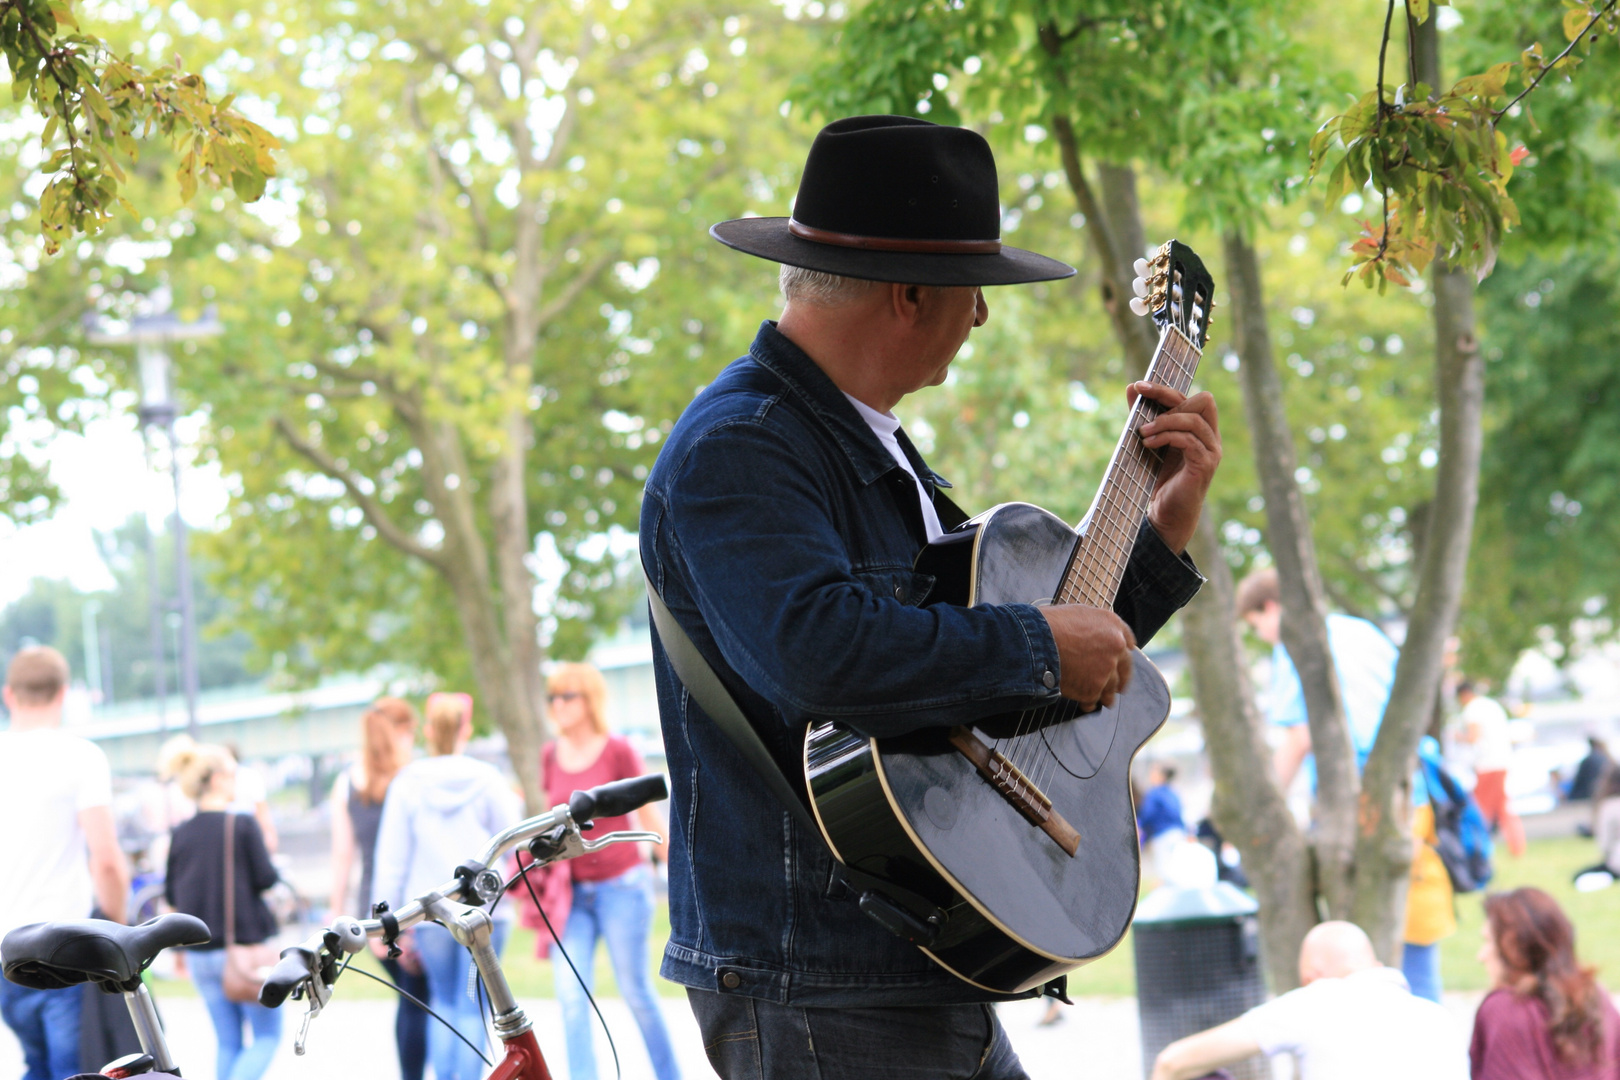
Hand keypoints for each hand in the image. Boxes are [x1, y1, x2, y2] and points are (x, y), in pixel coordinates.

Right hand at [1039, 605, 1135, 708]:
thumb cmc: (1049, 624)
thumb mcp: (1077, 613)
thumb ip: (1092, 626)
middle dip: (1121, 679)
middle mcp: (1115, 647)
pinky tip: (1083, 703)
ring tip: (1103, 701)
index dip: (1123, 651)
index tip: (1121, 659)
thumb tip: (1091, 634)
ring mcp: (1106, 670)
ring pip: (1111, 689)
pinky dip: (1088, 703)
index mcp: (1112, 625)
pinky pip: (1093, 701)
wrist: (1036, 642)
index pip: (1127, 640)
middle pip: (1125, 668)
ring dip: (1106, 695)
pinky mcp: (1093, 689)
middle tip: (1118, 687)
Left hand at [1128, 382, 1221, 553]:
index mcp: (1201, 429)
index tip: (1138, 386)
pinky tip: (1149, 445)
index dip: (1166, 389)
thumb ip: (1143, 415)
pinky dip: (1167, 438)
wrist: (1165, 513)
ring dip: (1164, 422)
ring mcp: (1211, 451)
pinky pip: (1189, 440)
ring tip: (1143, 433)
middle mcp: (1211, 437)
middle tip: (1142, 414)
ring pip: (1194, 420)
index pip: (1192, 397)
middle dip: (1168, 401)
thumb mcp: (1149, 442)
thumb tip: (1131, 388)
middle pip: (1202, 401)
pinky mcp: (1205, 465)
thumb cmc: (1159, 478)